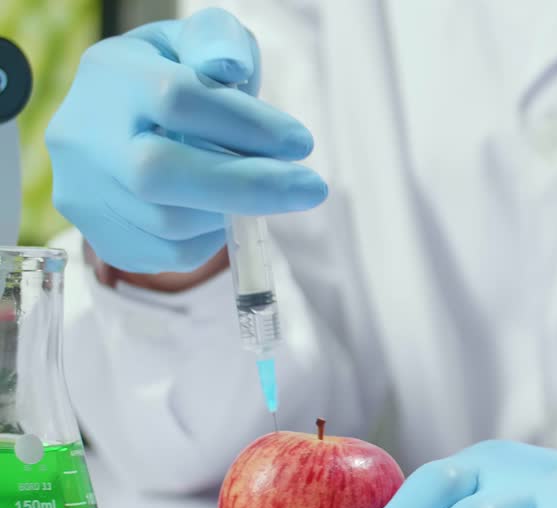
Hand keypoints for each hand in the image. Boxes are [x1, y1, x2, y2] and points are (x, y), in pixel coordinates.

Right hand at [46, 8, 326, 275]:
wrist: (123, 122)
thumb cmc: (177, 78)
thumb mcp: (198, 42)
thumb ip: (219, 41)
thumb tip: (229, 67)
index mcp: (109, 76)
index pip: (176, 100)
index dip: (247, 125)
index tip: (300, 142)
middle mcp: (83, 136)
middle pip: (157, 172)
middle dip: (248, 185)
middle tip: (310, 188)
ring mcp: (84, 192)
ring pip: (168, 222)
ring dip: (232, 211)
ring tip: (259, 188)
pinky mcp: (101, 236)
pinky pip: (168, 255)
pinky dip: (211, 239)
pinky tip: (222, 210)